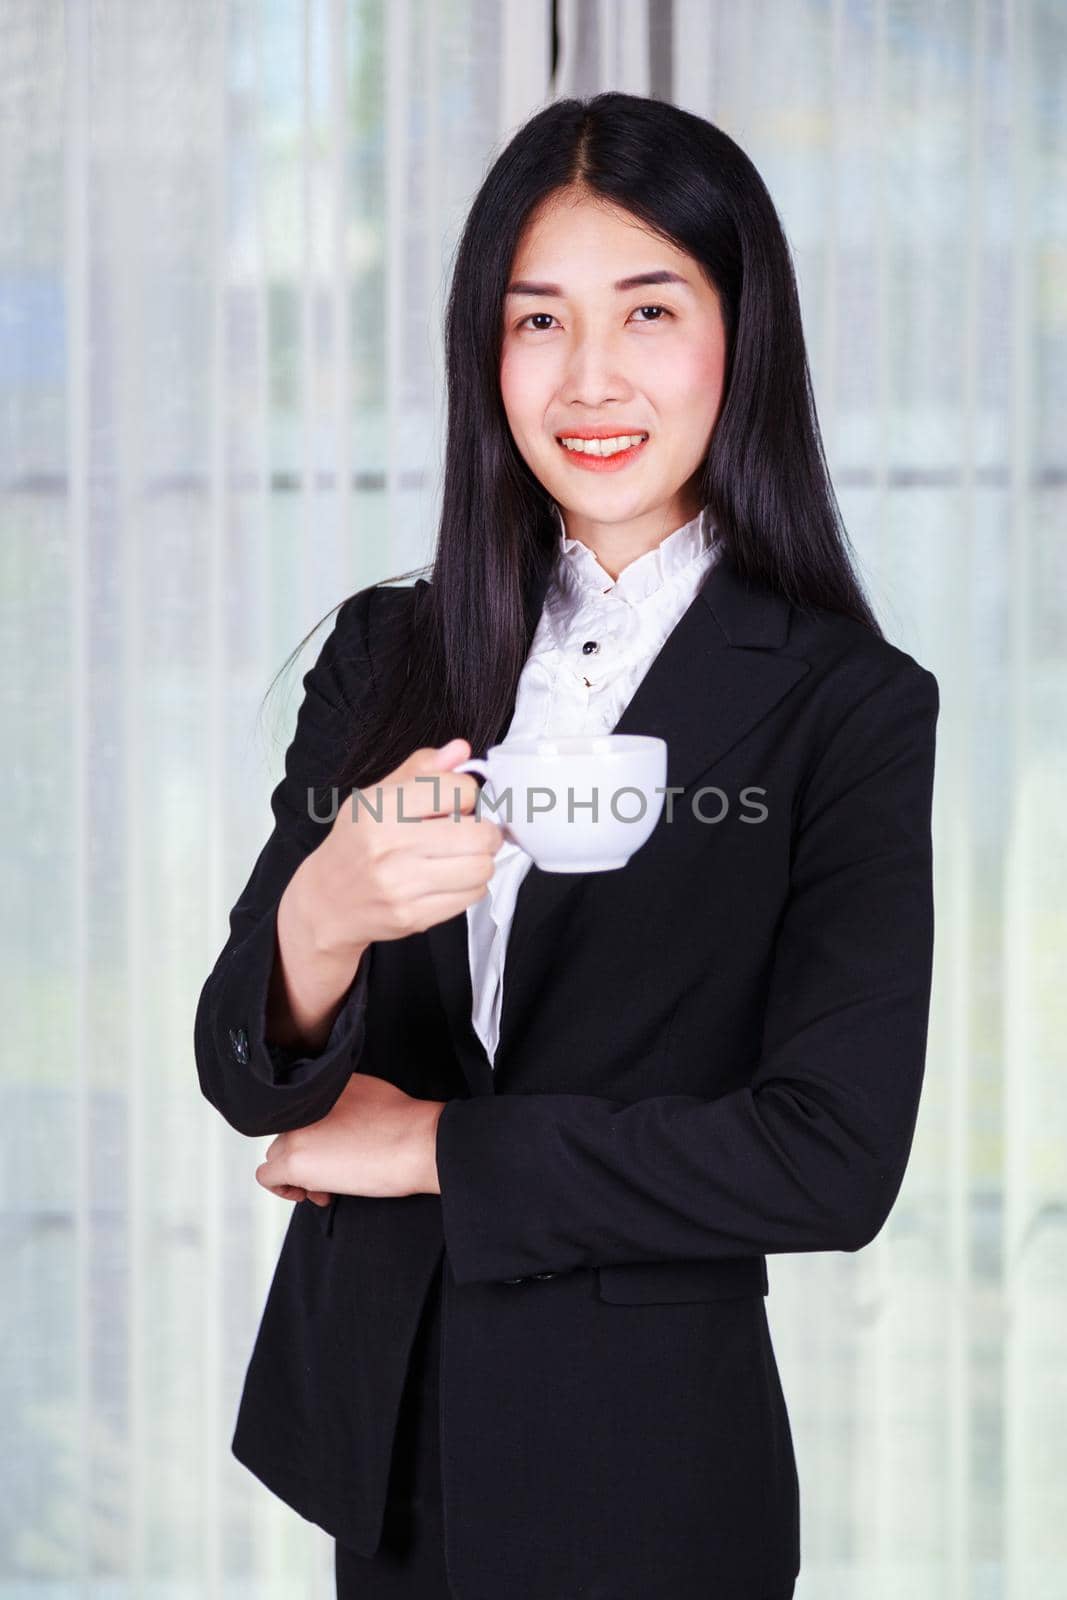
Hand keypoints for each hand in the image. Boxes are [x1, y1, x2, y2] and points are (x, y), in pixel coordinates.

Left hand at [255, 1073, 444, 1204]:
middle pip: (286, 1134)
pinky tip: (310, 1194)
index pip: (299, 1113)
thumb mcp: (367, 1090)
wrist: (417, 1140)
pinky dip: (284, 1189)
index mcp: (320, 1084)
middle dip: (306, 1155)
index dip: (314, 1134)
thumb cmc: (405, 1122)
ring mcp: (296, 1132)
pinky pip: (268, 1178)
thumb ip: (338, 1099)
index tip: (332, 1147)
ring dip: (298, 1173)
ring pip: (277, 1155)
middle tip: (334, 1171)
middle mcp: (302, 1104)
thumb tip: (332, 1119)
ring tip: (328, 1186)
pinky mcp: (294, 1163)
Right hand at [304, 738, 504, 959]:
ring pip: (481, 867)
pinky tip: (451, 879)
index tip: (456, 802)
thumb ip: (421, 770)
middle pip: (479, 833)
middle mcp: (389, 846)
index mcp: (380, 808)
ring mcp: (402, 885)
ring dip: (480, 860)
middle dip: (484, 831)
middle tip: (471, 832)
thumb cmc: (356, 843)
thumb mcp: (376, 797)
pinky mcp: (413, 916)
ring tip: (462, 857)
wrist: (327, 902)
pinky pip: (471, 896)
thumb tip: (461, 749)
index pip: (457, 789)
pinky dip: (470, 886)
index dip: (466, 794)